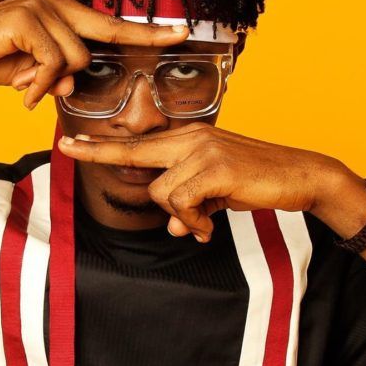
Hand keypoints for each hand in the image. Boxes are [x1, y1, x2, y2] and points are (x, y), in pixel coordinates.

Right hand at [0, 0, 188, 108]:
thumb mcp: (31, 72)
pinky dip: (39, 85)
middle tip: (182, 34)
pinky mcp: (28, 18)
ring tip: (27, 87)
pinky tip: (21, 91)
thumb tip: (72, 84)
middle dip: (147, 36)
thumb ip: (56, 74)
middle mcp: (56, 2)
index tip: (178, 31)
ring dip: (53, 81)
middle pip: (109, 30)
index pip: (109, 24)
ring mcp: (43, 7)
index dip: (145, 30)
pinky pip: (53, 62)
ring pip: (77, 57)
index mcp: (61, 10)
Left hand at [58, 122, 345, 241]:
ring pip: (161, 192)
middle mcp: (191, 138)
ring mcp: (202, 150)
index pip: (140, 142)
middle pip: (134, 151)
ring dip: (180, 216)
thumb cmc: (256, 180)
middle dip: (97, 151)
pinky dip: (193, 222)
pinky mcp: (215, 168)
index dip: (104, 144)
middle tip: (65, 147)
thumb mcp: (216, 193)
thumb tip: (174, 228)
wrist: (300, 175)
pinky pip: (182, 204)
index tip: (73, 141)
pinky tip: (209, 226)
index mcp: (190, 138)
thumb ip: (190, 203)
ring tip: (202, 223)